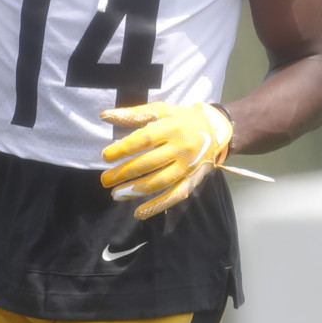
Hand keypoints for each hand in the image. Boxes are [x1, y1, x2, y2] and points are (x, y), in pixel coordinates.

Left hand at [100, 102, 233, 219]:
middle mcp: (180, 147)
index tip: (105, 156)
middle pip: (148, 163)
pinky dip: (158, 206)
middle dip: (123, 173)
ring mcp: (187, 166)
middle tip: (105, 180)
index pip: (143, 140)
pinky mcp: (193, 179)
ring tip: (116, 195)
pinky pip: (175, 195)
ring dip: (136, 191)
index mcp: (171, 127)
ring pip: (160, 181)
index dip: (122, 149)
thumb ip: (133, 114)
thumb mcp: (161, 110)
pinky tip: (140, 212)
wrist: (217, 129)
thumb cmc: (183, 118)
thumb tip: (104, 116)